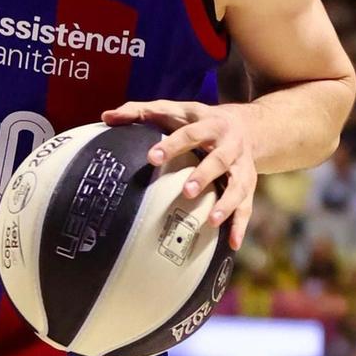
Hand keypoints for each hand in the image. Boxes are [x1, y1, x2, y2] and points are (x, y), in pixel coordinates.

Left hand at [102, 98, 256, 247]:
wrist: (248, 126)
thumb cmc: (199, 121)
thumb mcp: (176, 111)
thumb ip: (141, 111)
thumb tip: (106, 116)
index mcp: (209, 123)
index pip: (190, 133)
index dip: (171, 145)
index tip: (152, 158)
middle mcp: (229, 144)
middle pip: (219, 159)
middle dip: (204, 174)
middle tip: (186, 191)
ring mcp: (242, 166)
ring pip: (237, 185)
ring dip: (226, 203)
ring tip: (211, 221)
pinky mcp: (249, 185)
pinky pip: (247, 206)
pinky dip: (240, 225)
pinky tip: (232, 244)